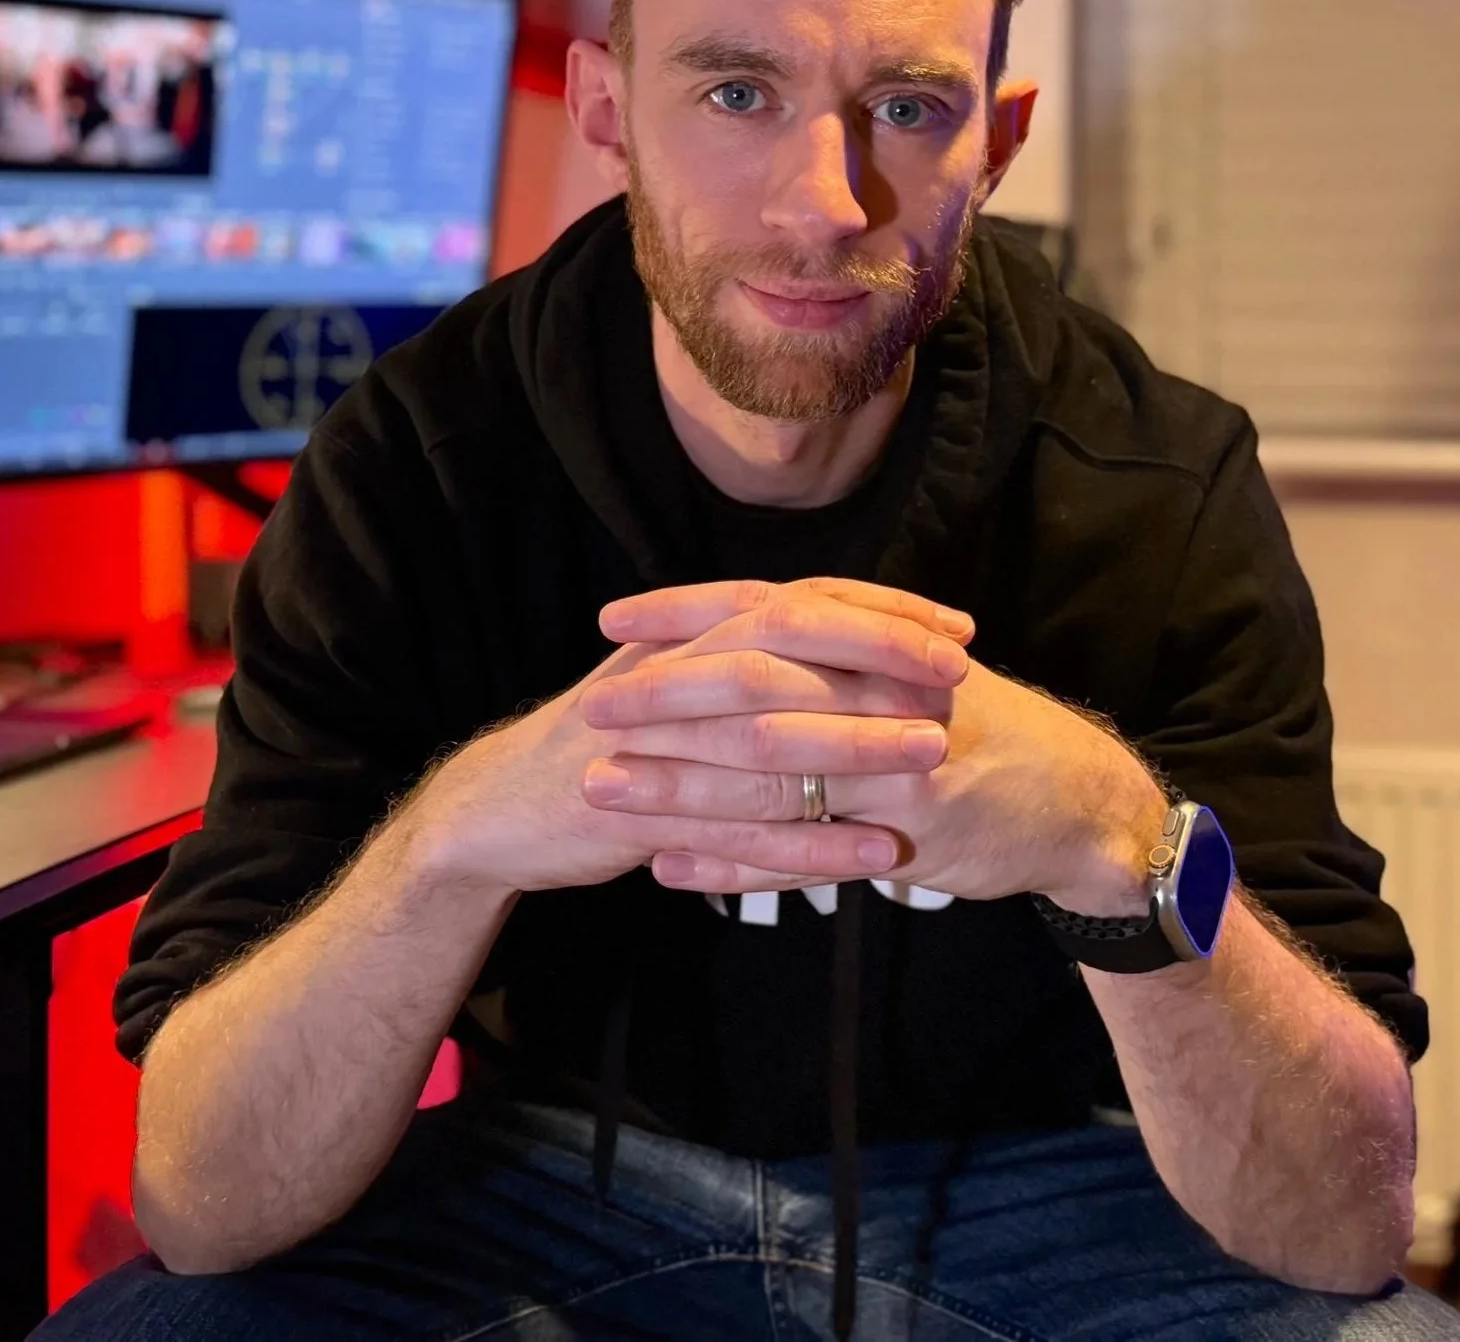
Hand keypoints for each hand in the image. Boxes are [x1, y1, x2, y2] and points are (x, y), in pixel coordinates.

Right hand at [408, 579, 967, 896]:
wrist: (498, 807)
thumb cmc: (607, 744)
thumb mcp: (673, 685)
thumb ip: (742, 661)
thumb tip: (838, 642)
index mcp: (689, 639)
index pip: (798, 603)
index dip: (879, 610)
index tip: (953, 627)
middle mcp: (675, 674)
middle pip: (788, 649)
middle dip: (879, 658)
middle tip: (959, 676)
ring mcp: (656, 744)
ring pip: (769, 738)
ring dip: (857, 745)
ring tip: (936, 757)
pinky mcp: (643, 814)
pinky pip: (739, 831)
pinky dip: (812, 845)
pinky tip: (873, 856)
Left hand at [593, 584, 1165, 909]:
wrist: (1082, 801)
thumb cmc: (984, 730)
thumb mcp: (917, 670)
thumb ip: (841, 651)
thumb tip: (745, 627)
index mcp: (877, 644)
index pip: (765, 613)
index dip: (685, 614)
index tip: (612, 621)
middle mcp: (884, 692)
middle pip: (756, 686)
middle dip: (666, 697)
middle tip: (592, 707)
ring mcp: (897, 766)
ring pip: (770, 771)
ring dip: (679, 782)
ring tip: (604, 787)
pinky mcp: (908, 835)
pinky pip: (805, 852)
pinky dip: (734, 861)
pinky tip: (671, 867)